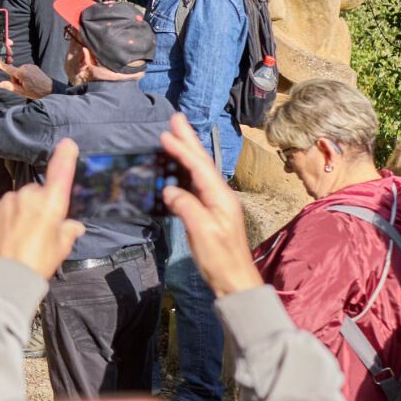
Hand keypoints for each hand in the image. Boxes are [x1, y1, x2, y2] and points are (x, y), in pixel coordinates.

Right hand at [0, 60, 54, 99]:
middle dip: (16, 79)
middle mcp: (26, 67)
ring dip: (21, 77)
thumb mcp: (22, 92)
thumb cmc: (36, 92)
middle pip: (14, 72)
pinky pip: (25, 70)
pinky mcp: (34, 66)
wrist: (51, 89)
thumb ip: (10, 86)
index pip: (8, 68)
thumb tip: (0, 84)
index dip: (1, 64)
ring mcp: (30, 66)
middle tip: (23, 87)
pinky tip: (32, 81)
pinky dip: (26, 75)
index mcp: (22, 73)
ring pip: (20, 72)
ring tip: (29, 85)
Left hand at [0, 139, 85, 279]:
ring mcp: (9, 199)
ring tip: (25, 233)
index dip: (64, 157)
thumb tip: (73, 225)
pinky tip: (12, 231)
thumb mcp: (60, 247)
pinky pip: (8, 204)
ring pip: (22, 198)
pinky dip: (12, 213)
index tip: (67, 143)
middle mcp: (29, 195)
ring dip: (25, 209)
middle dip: (42, 203)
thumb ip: (68, 231)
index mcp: (50, 203)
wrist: (6, 273)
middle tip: (43, 227)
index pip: (60, 173)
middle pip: (40, 191)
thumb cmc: (38, 261)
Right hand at [160, 113, 259, 297]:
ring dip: (187, 152)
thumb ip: (187, 207)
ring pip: (199, 171)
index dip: (183, 149)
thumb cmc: (221, 259)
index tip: (166, 133)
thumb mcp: (203, 233)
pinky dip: (184, 170)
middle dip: (189, 140)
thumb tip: (169, 189)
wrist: (234, 282)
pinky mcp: (209, 213)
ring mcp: (216, 204)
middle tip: (177, 118)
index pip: (199, 167)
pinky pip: (195, 184)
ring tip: (175, 136)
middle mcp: (220, 196)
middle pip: (202, 163)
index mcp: (221, 198)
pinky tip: (177, 169)